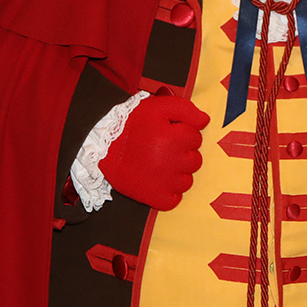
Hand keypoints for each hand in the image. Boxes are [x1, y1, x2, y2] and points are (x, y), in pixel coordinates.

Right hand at [100, 95, 209, 210]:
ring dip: (179, 173)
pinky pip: (174, 200)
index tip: (170, 133)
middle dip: (184, 153)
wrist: (101, 146)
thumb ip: (186, 109)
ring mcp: (162, 182)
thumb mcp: (158, 106)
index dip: (184, 133)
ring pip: (187, 181)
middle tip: (164, 148)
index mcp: (174, 138)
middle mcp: (171, 161)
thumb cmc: (131, 124)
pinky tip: (160, 181)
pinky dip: (170, 193)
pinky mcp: (152, 197)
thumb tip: (205, 121)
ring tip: (161, 164)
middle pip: (195, 160)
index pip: (196, 138)